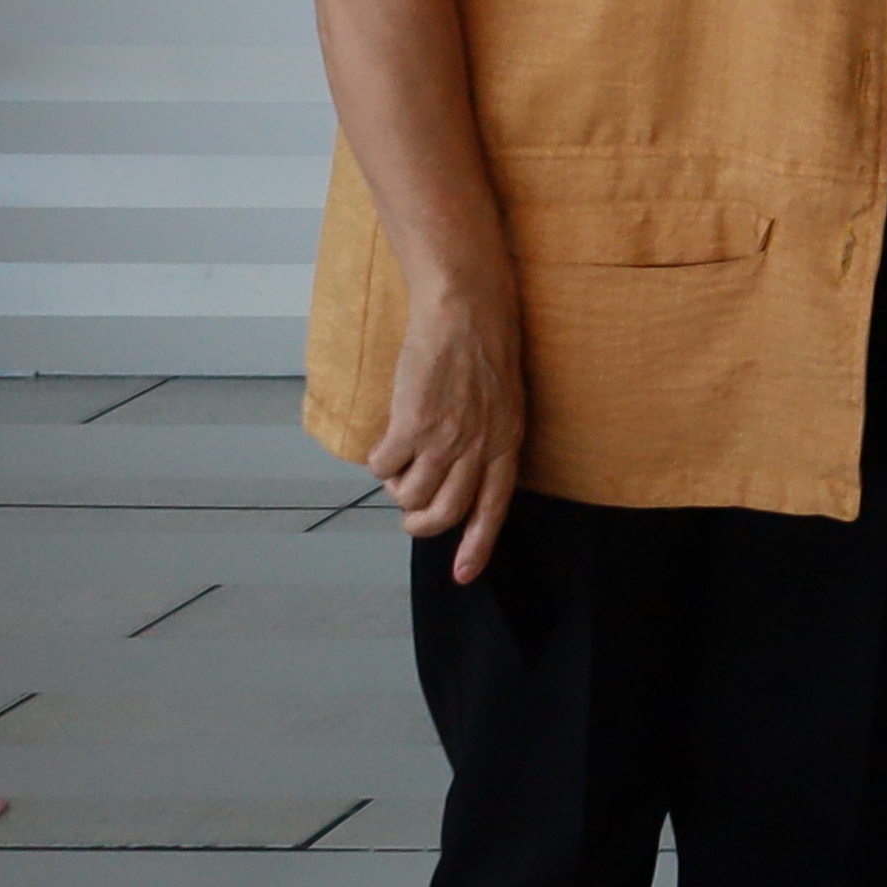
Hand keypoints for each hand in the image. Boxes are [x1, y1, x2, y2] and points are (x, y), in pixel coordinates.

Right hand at [370, 274, 532, 582]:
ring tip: (401, 460)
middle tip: (409, 515)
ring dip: (397, 485)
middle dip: (421, 524)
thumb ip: (487, 442)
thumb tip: (459, 479)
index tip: (463, 576)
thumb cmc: (482, 353)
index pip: (494, 508)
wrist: (467, 310)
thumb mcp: (503, 404)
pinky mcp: (413, 424)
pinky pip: (383, 467)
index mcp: (507, 443)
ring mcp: (447, 438)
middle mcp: (480, 447)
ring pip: (409, 494)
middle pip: (445, 513)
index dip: (478, 545)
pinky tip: (386, 440)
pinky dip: (379, 461)